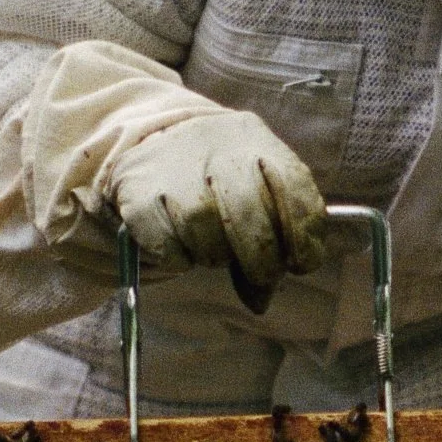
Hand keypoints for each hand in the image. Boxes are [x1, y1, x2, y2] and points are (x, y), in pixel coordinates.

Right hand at [107, 108, 329, 312]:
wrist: (155, 141)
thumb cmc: (220, 178)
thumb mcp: (255, 188)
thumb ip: (271, 238)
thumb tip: (261, 301)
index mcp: (255, 141)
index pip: (292, 187)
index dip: (303, 236)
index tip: (300, 263)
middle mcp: (215, 147)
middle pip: (249, 214)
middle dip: (262, 259)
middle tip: (261, 275)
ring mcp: (173, 169)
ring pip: (206, 233)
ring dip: (216, 255)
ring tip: (214, 248)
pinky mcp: (138, 195)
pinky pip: (169, 247)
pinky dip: (181, 258)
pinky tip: (183, 244)